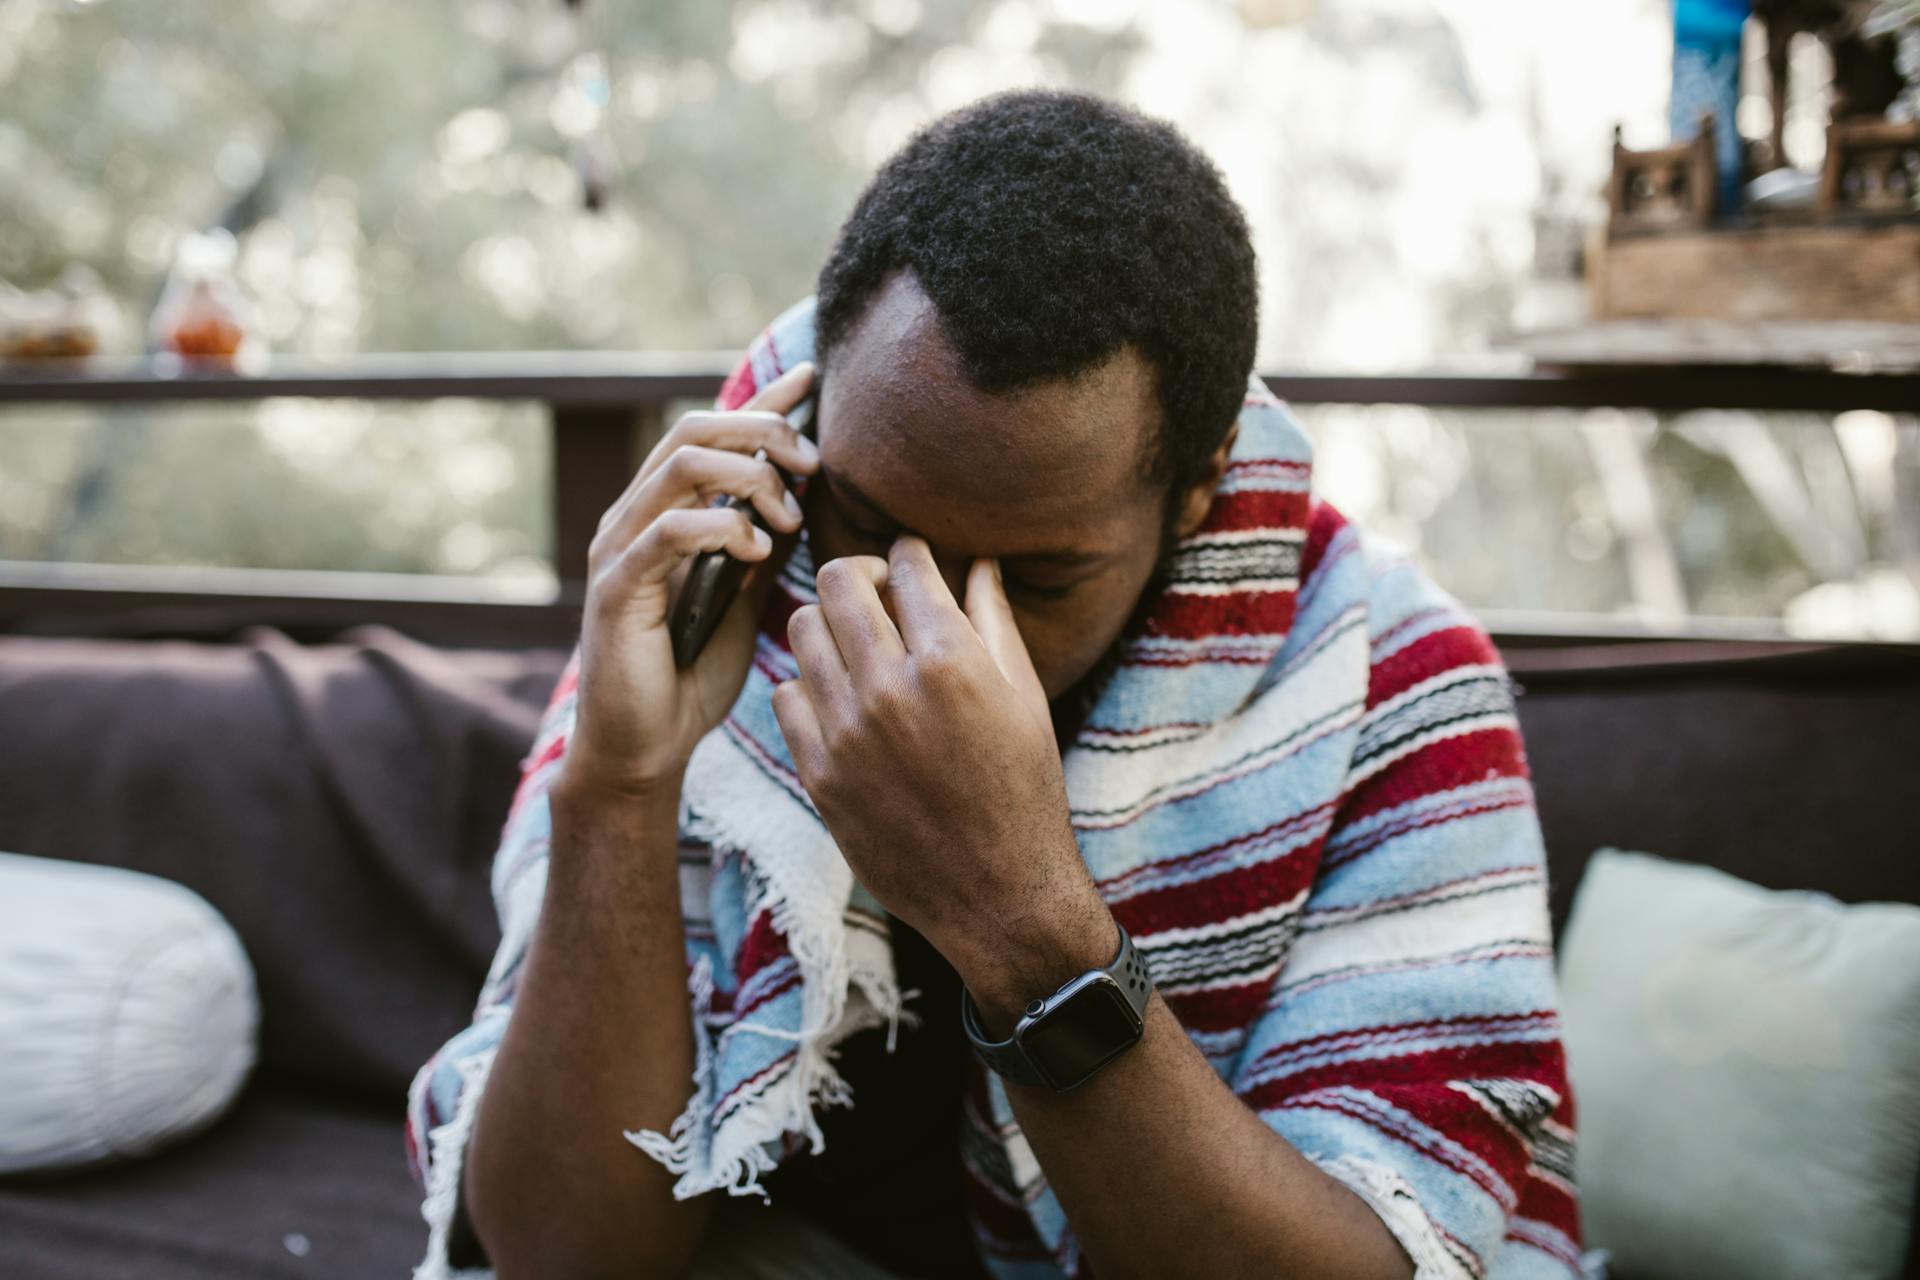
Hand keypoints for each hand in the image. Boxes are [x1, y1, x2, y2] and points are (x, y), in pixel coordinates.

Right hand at [557, 363, 819, 808]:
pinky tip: (757, 552)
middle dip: (762, 433)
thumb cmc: (695, 675)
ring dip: (747, 479)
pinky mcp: (617, 587)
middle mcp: (637, 516)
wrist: (647, 746)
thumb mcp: (748, 598)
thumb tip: (808, 499)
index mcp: (668, 511)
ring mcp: (621, 547)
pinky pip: (667, 530)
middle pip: (695, 430)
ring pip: (680, 466)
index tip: (813, 380)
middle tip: (812, 464)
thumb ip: (766, 545)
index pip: (714, 433)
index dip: (763, 401)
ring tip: (788, 517)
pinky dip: (721, 528)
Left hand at [771, 535, 1114, 1021]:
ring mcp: (846, 732)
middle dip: (859, 573)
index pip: (906, 566)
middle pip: (838, 581)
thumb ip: (993, 621)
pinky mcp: (818, 773)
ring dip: (827, 623)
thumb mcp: (1025, 699)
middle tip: (877, 591)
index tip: (911, 561)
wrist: (998, 893)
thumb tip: (978, 562)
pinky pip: (785, 695)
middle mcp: (891, 689)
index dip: (909, 554)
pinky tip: (839, 697)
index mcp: (951, 661)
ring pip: (800, 629)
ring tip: (854, 642)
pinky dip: (809, 684)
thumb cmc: (1023, 791)